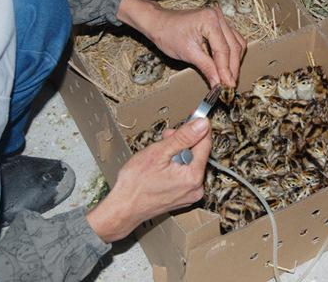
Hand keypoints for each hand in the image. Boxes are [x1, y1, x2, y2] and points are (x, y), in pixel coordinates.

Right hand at [86, 118, 211, 242]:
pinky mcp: (183, 197)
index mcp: (193, 177)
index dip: (198, 128)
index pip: (205, 144)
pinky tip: (161, 167)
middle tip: (166, 137)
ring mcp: (190, 194)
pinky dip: (175, 167)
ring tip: (159, 154)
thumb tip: (202, 125)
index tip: (194, 117)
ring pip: (190, 164)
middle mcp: (196, 188)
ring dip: (177, 154)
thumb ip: (184, 137)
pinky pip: (184, 175)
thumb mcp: (159, 153)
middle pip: (197, 154)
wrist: (122, 209)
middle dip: (182, 142)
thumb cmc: (135, 184)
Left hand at [117, 0, 245, 86]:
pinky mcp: (220, 24)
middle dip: (232, 68)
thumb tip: (219, 83)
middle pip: (234, 46)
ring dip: (234, 61)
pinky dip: (231, 54)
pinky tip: (227, 66)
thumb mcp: (187, 54)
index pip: (223, 50)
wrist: (159, 23)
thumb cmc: (167, 34)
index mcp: (209, 20)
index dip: (226, 70)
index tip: (228, 85)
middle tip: (230, 85)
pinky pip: (232, 40)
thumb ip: (207, 68)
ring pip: (237, 43)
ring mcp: (220, 18)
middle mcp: (218, 16)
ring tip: (229, 78)